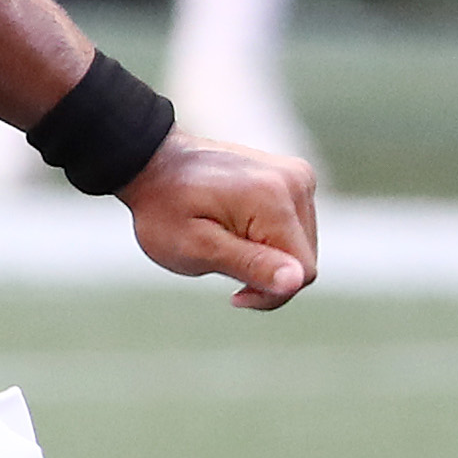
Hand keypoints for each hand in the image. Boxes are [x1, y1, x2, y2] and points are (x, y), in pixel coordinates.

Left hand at [119, 127, 315, 309]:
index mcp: (274, 199)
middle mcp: (296, 181)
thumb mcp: (197, 248)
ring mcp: (298, 175)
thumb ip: (251, 265)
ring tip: (225, 241)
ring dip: (267, 256)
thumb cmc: (165, 210)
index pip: (302, 272)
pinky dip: (270, 238)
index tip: (234, 294)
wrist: (153, 164)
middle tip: (221, 261)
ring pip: (302, 244)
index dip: (270, 294)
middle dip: (267, 273)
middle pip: (304, 259)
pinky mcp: (295, 176)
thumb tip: (296, 280)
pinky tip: (237, 230)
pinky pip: (296, 226)